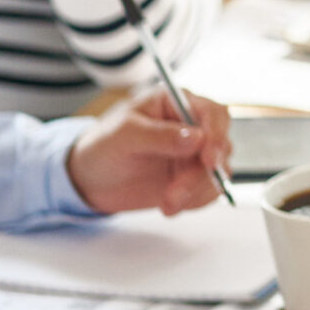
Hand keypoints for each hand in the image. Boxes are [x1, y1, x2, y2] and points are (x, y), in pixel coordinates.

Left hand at [67, 89, 233, 215]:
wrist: (89, 180)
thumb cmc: (102, 146)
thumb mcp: (124, 135)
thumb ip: (159, 135)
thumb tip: (197, 137)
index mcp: (176, 103)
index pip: (212, 113)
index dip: (216, 135)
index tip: (208, 160)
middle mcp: (191, 127)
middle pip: (220, 145)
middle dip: (202, 173)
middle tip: (176, 193)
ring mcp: (194, 154)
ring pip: (218, 172)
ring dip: (196, 191)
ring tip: (167, 203)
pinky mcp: (192, 179)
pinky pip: (210, 191)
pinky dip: (196, 202)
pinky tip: (171, 205)